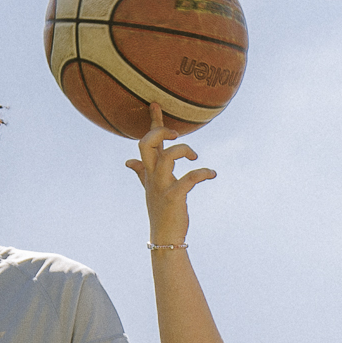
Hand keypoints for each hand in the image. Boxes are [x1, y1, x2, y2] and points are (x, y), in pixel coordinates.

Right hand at [129, 109, 214, 243]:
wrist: (164, 237)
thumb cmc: (161, 211)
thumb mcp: (149, 189)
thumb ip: (141, 173)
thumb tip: (129, 162)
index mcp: (149, 171)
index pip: (147, 142)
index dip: (153, 123)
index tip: (156, 105)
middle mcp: (153, 176)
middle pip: (146, 145)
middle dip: (160, 131)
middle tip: (177, 133)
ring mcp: (162, 186)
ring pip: (166, 158)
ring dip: (182, 151)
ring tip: (195, 156)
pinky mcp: (174, 197)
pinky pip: (189, 179)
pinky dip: (202, 173)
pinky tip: (212, 174)